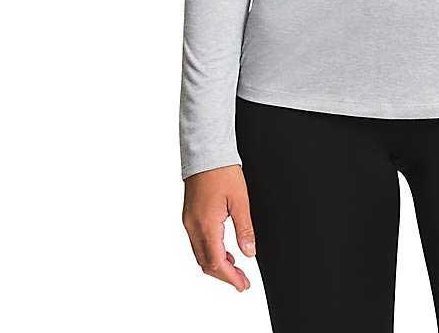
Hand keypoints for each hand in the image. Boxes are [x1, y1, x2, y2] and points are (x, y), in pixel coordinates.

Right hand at [182, 164, 256, 291]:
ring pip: (200, 255)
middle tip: (242, 281)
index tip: (243, 285)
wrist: (205, 153)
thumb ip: (244, 229)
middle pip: (206, 263)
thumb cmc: (222, 172)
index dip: (230, 278)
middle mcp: (193, 227)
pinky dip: (210, 252)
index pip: (216, 263)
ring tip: (235, 268)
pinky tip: (224, 251)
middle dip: (224, 276)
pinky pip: (197, 243)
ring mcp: (189, 222)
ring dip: (216, 265)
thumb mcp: (240, 200)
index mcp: (206, 225)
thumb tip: (249, 252)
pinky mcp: (189, 217)